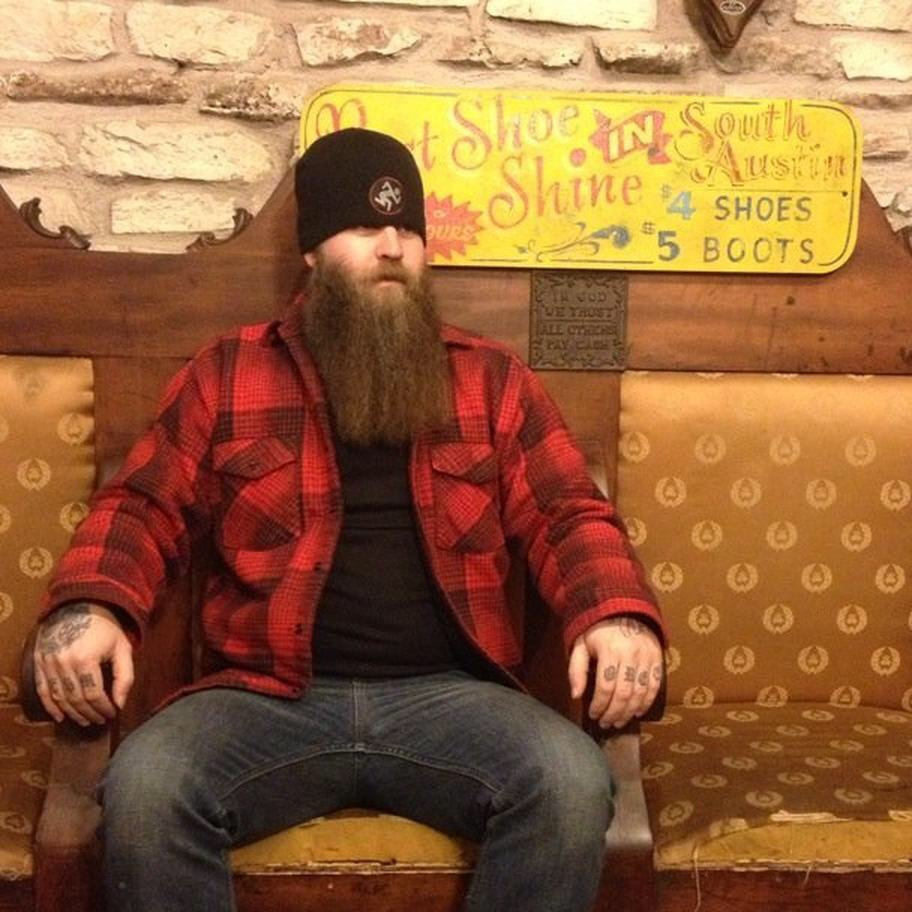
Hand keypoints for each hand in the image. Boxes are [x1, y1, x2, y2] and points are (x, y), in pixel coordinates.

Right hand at [33, 602, 133, 725]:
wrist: (79, 606)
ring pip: (59, 698)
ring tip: (86, 721)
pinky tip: (60, 716)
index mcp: (86, 659)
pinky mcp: (39, 662)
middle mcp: (63, 663)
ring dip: (73, 714)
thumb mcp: (122, 648)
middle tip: (100, 720)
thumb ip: (125, 676)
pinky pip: (42, 690)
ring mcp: (48, 663)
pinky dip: (50, 706)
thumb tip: (120, 703)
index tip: (112, 713)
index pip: (93, 695)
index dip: (103, 708)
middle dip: (90, 713)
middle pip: (76, 699)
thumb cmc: (105, 629)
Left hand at [567, 616, 662, 728]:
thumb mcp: (581, 644)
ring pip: (640, 693)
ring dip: (629, 712)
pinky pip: (655, 686)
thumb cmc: (598, 630)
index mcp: (610, 650)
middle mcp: (631, 654)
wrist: (623, 609)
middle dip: (614, 713)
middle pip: (624, 693)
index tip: (593, 714)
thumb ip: (576, 669)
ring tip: (619, 721)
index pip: (605, 687)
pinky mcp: (658, 658)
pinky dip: (647, 702)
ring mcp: (647, 656)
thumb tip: (576, 695)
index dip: (599, 705)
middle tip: (606, 724)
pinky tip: (637, 712)